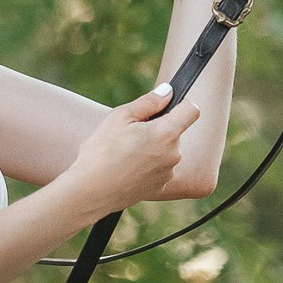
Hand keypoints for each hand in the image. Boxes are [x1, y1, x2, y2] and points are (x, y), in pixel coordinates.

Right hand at [58, 82, 200, 215]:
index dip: (180, 104)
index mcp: (166, 133)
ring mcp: (168, 172)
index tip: (163, 107)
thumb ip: (148, 102)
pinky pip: (159, 168)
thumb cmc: (101, 152)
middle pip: (174, 132)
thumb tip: (168, 91)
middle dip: (158, 128)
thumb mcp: (120, 117)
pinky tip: (126, 168)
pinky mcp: (160, 186)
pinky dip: (148, 165)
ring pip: (166, 151)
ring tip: (125, 153)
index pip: (191, 110)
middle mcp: (174, 154)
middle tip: (130, 133)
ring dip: (153, 148)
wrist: (90, 192)